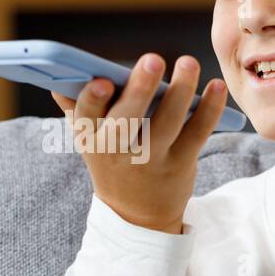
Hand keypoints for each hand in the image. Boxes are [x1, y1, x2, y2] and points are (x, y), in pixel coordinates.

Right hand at [51, 53, 228, 234]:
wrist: (138, 215)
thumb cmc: (112, 162)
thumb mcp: (90, 141)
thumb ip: (77, 109)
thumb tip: (59, 79)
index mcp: (91, 139)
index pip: (86, 118)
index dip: (92, 100)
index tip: (101, 82)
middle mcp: (118, 151)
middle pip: (127, 118)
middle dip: (139, 89)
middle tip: (153, 60)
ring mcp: (151, 159)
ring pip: (167, 122)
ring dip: (180, 90)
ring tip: (188, 63)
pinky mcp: (180, 163)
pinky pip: (197, 132)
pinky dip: (209, 108)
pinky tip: (215, 85)